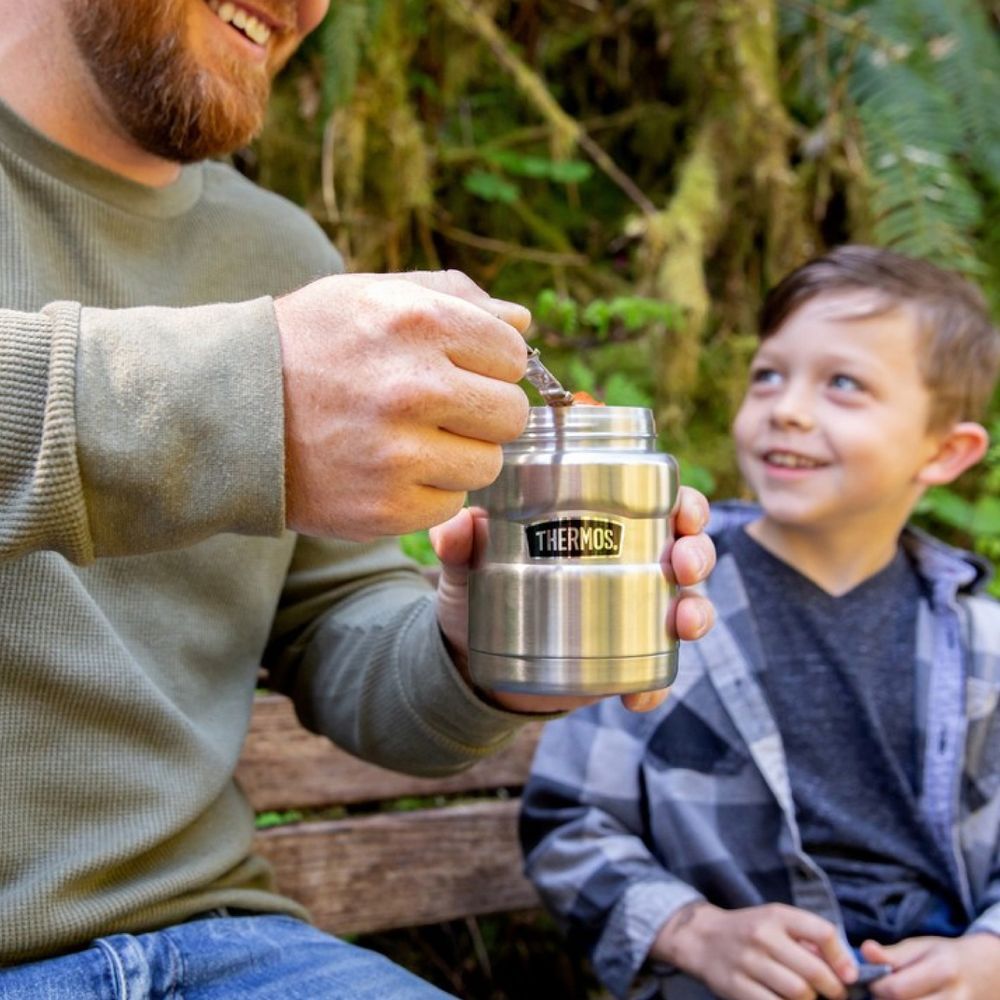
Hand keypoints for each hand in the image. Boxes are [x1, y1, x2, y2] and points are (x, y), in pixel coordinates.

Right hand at [275, 270, 530, 539]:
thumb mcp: (369, 295)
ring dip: (459, 455)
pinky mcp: (386, 506)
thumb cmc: (309, 346)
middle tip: (440, 409)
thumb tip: (524, 323)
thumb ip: (454, 298)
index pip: (514, 353)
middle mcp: (413, 386)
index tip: (462, 369)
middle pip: (511, 414)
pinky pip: (451, 503)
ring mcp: (399, 452)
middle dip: (483, 412)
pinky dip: (429, 491)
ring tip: (410, 439)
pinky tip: (390, 469)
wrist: (228, 411)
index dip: (491, 363)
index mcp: (417, 321)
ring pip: (488, 464)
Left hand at [429, 485, 715, 713]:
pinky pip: (654, 673)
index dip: (685, 502)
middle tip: (683, 564)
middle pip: (686, 549)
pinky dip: (654, 686)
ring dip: (696, 612)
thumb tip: (456, 528)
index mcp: (603, 524)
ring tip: (682, 624)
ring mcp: (633, 613)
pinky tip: (639, 697)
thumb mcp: (467, 564)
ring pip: (686, 605)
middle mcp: (630, 564)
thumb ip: (459, 543)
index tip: (684, 511)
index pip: (659, 502)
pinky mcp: (624, 660)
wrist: (471, 659)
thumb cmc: (480, 589)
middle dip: (698, 553)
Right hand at [651, 901, 857, 999]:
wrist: (702, 938)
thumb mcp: (776, 921)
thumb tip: (846, 969)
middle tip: (835, 995)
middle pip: (813, 971)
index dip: (843, 958)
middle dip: (833, 990)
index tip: (849, 976)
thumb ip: (807, 939)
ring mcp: (747, 962)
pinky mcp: (735, 987)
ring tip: (809, 999)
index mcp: (776, 915)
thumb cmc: (749, 931)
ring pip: (798, 993)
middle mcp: (762, 935)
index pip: (823, 932)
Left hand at [863, 933, 999, 998]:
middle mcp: (954, 999)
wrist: (983, 975)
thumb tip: (865, 950)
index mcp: (942, 971)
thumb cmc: (944, 958)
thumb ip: (891, 954)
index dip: (875, 987)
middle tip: (882, 992)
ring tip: (895, 997)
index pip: (895, 990)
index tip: (872, 981)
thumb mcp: (919, 947)